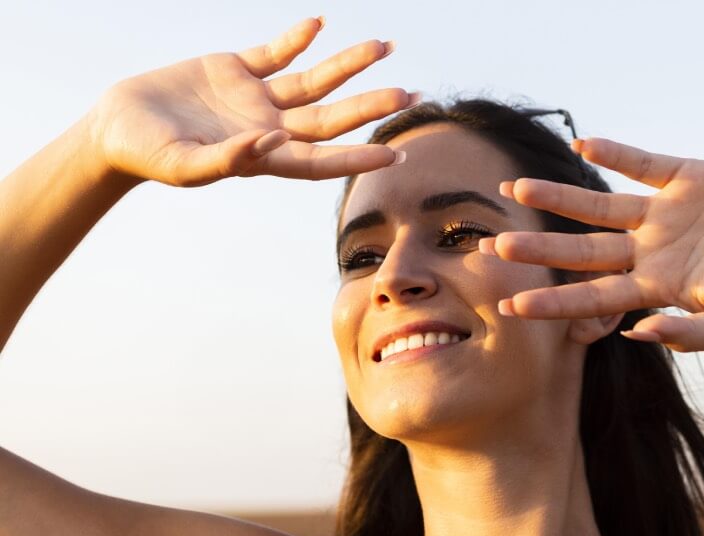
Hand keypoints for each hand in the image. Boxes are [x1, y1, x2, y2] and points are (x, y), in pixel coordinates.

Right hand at [87, 17, 414, 186]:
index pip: (321, 161)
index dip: (357, 157)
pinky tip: (319, 25)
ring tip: (384, 46)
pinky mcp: (236, 69)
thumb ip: (227, 159)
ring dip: (348, 65)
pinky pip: (276, 52)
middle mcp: (268, 128)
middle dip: (369, 106)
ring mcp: (255, 98)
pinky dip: (297, 39)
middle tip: (409, 95)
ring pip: (314, 81)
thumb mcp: (183, 164)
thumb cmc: (146, 154)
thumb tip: (272, 144)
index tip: (395, 154)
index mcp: (262, 158)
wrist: (116, 126)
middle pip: (330, 117)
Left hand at [481, 138, 703, 351]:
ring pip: (598, 205)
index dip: (553, 303)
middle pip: (582, 251)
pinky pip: (641, 163)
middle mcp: (647, 250)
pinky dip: (615, 152)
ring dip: (559, 198)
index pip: (593, 296)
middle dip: (540, 250)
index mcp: (654, 287)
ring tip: (516, 189)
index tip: (511, 307)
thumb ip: (691, 335)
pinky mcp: (683, 177)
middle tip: (495, 248)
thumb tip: (638, 334)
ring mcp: (661, 213)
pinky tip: (582, 143)